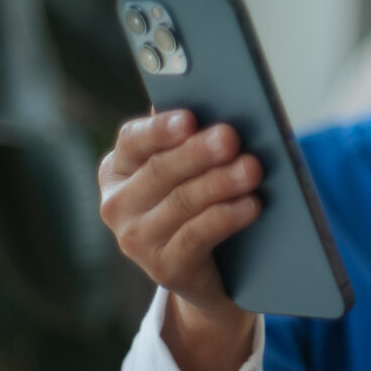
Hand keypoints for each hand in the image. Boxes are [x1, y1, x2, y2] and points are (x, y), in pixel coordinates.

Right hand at [98, 110, 260, 331]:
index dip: (161, 129)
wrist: (210, 270)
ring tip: (252, 169)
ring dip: (220, 183)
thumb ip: (190, 138)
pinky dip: (226, 217)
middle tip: (231, 137)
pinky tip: (251, 204)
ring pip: (181, 202)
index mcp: (118, 168)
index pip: (133, 140)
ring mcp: (136, 240)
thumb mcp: (189, 170)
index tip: (190, 118)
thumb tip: (210, 100)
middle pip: (160, 170)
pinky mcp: (163, 268)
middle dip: (199, 152)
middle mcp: (118, 204)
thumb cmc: (199, 201)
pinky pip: (197, 237)